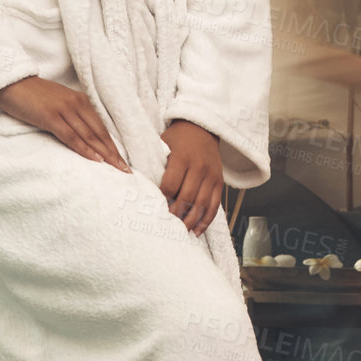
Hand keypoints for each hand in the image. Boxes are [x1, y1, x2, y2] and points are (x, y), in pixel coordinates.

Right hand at [0, 76, 130, 172]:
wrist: (12, 82)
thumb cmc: (33, 96)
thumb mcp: (58, 104)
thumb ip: (72, 116)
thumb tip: (84, 137)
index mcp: (81, 100)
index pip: (101, 127)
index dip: (114, 145)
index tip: (124, 161)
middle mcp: (77, 103)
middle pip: (99, 133)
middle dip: (114, 153)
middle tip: (126, 170)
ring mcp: (64, 109)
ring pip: (89, 136)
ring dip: (104, 154)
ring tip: (116, 168)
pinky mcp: (50, 117)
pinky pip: (71, 136)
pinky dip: (84, 148)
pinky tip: (95, 159)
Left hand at [159, 119, 222, 236]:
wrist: (202, 128)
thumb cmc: (177, 139)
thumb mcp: (163, 145)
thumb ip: (154, 164)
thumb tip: (140, 188)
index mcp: (182, 157)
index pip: (170, 185)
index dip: (161, 199)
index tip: (153, 208)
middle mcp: (199, 167)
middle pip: (187, 197)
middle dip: (175, 214)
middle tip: (164, 225)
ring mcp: (211, 175)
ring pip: (202, 205)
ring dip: (190, 221)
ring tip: (179, 232)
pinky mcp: (219, 182)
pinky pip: (215, 205)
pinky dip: (206, 220)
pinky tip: (197, 231)